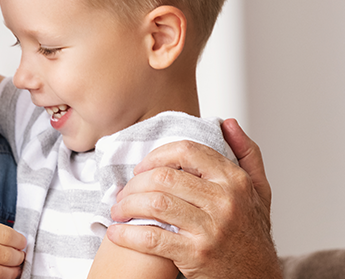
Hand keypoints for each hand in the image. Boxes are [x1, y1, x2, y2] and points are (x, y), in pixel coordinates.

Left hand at [107, 119, 280, 278]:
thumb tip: (228, 123)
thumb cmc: (252, 234)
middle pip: (164, 177)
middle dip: (135, 183)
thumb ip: (246, 155)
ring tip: (118, 211)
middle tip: (123, 193)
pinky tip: (117, 233)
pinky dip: (127, 234)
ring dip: (127, 205)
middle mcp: (225, 201)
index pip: (186, 151)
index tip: (142, 168)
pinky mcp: (196, 254)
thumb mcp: (260, 192)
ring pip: (154, 203)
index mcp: (235, 181)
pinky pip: (152, 238)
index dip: (156, 156)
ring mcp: (211, 228)